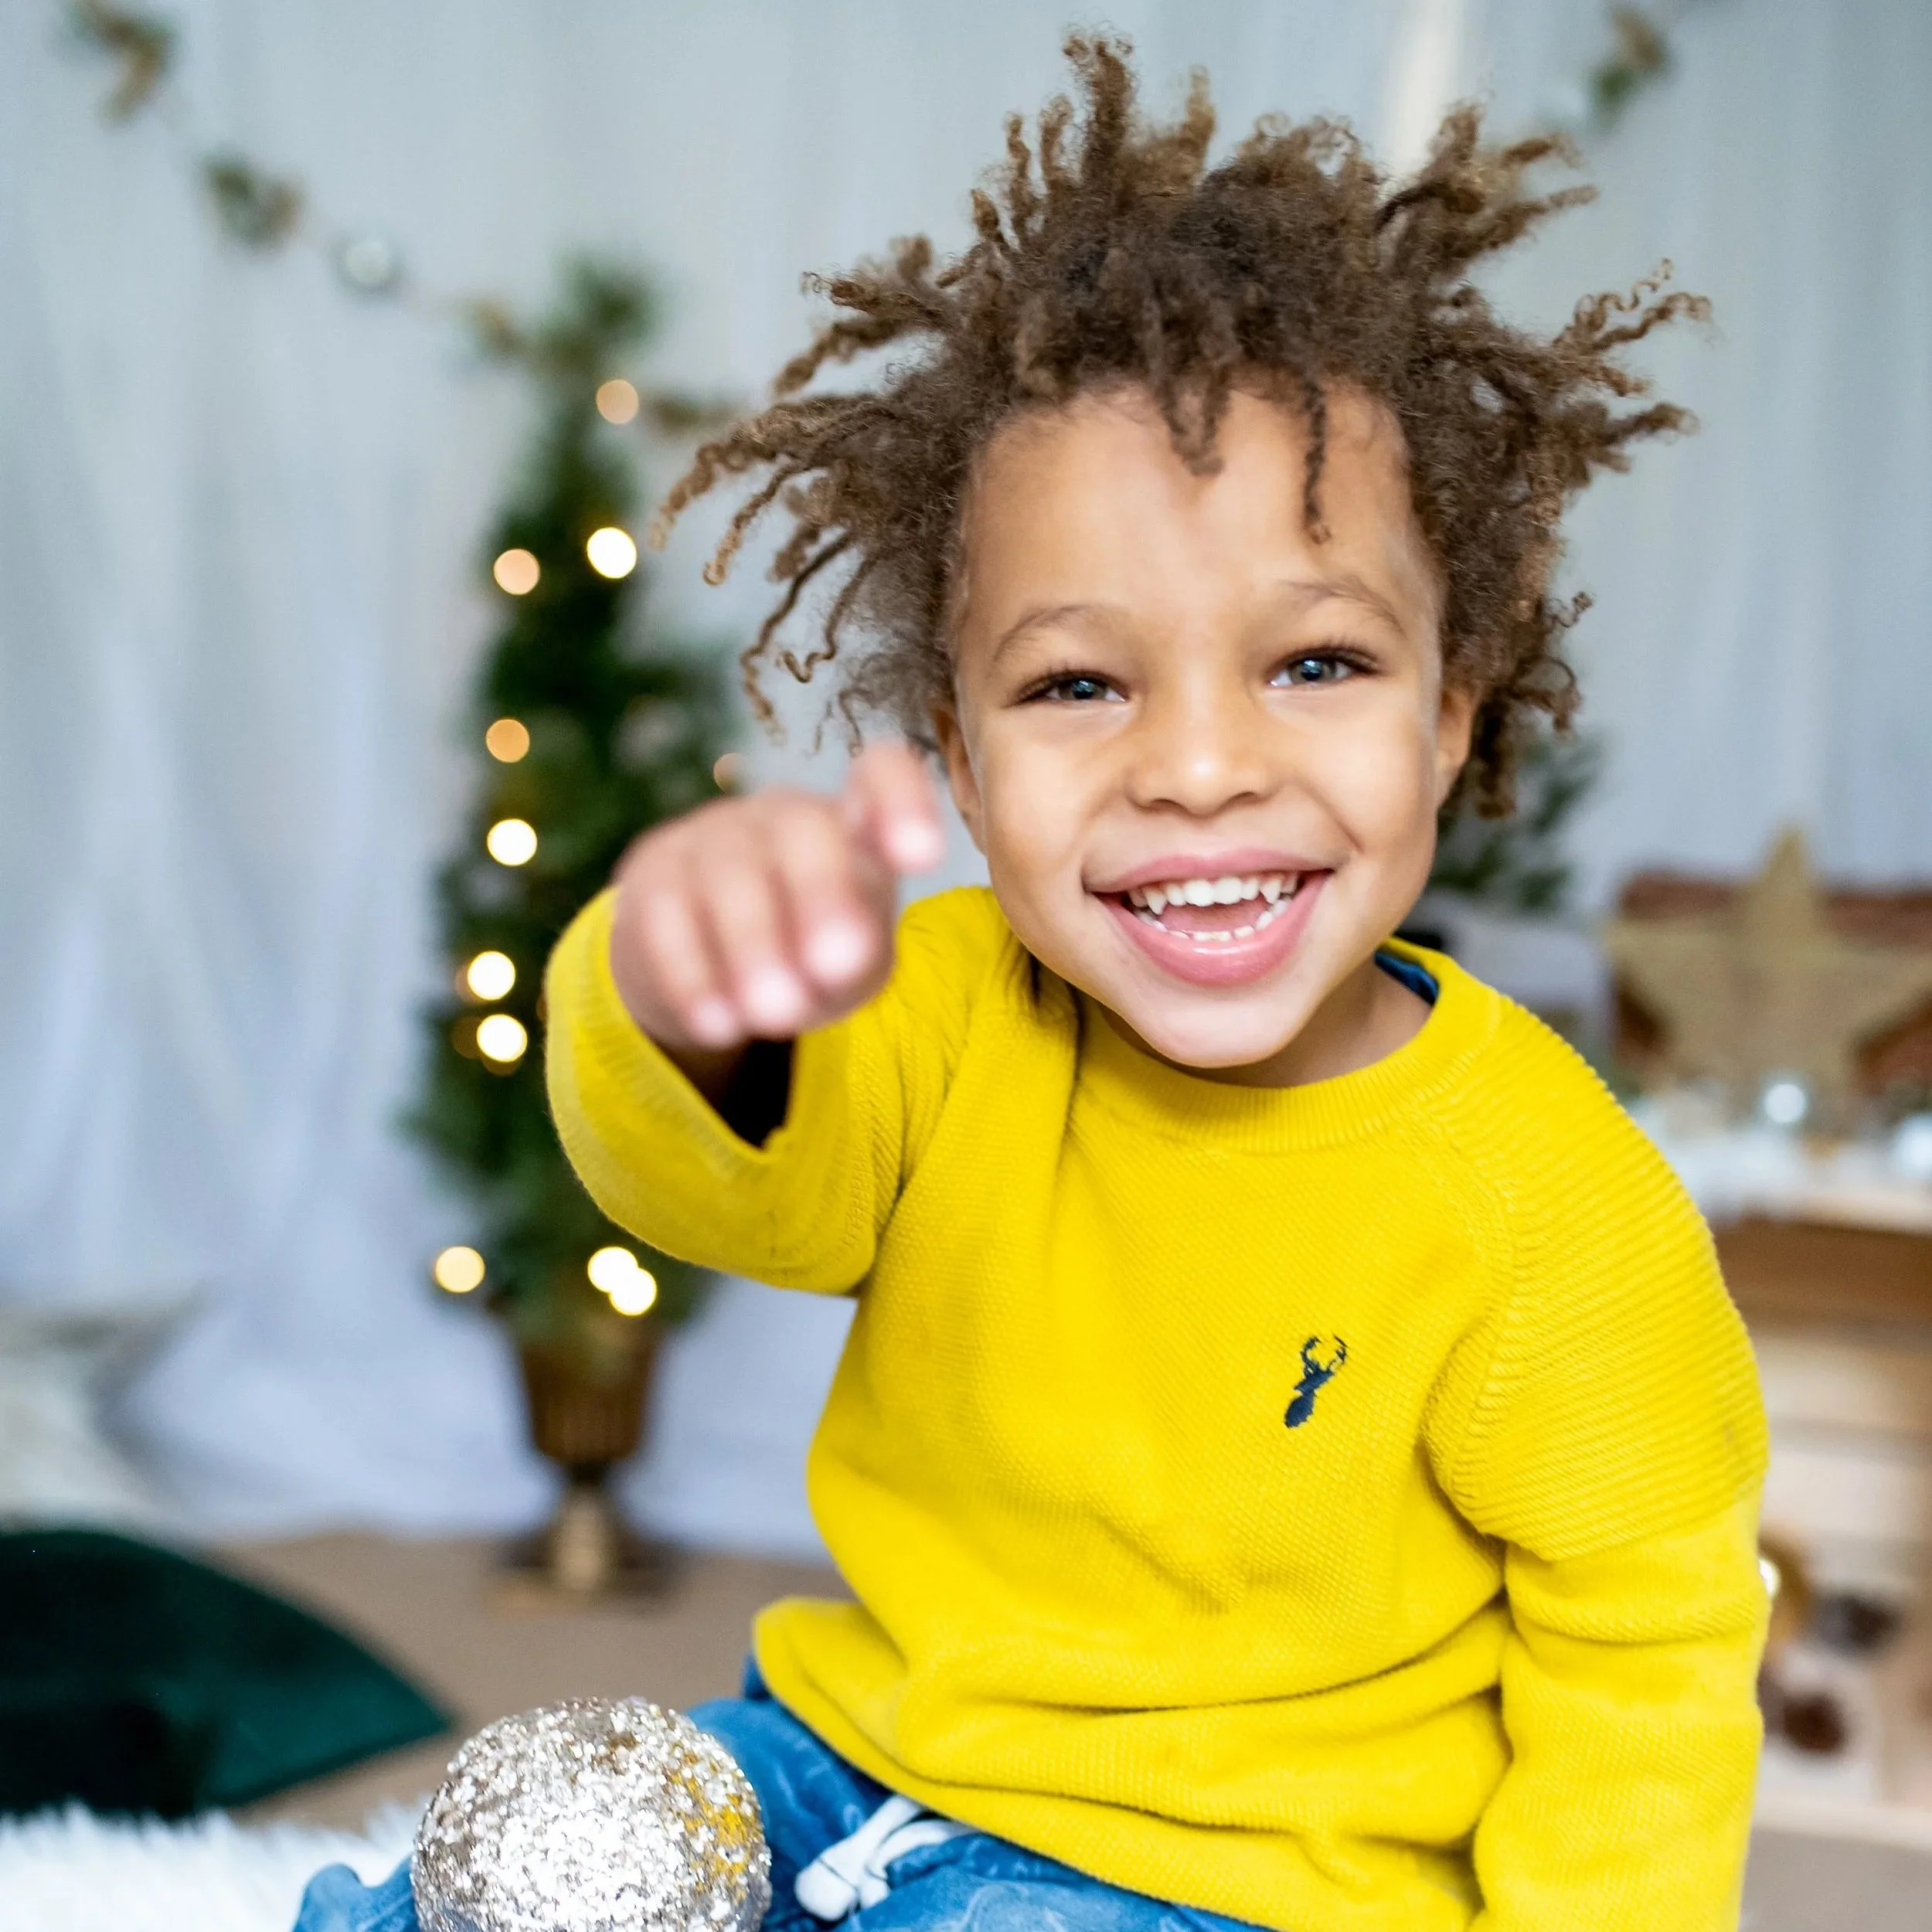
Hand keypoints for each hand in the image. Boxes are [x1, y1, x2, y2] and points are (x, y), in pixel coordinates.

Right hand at [607, 743, 944, 1073]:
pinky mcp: (651, 875)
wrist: (704, 961)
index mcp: (850, 824)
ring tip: (775, 1015)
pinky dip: (694, 975)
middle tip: (836, 966)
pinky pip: (667, 917)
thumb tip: (838, 964)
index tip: (923, 858)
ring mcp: (709, 837)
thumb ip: (857, 956)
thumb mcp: (850, 958)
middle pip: (802, 828)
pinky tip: (719, 1025)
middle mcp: (780, 816)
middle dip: (822, 894)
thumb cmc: (806, 950)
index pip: (880, 774)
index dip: (903, 802)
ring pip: (729, 874)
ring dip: (754, 946)